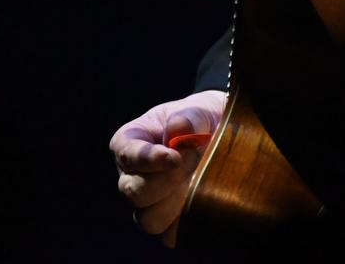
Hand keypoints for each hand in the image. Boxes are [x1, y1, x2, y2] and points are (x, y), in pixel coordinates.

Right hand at [110, 90, 227, 246]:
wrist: (218, 134)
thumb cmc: (199, 119)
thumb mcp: (195, 110)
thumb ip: (186, 117)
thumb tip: (177, 130)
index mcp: (129, 143)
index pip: (126, 155)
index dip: (149, 159)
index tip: (174, 156)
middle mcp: (131, 176)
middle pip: (134, 193)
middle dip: (168, 179)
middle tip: (194, 159)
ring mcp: (146, 203)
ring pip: (148, 219)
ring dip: (178, 201)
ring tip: (199, 179)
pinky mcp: (166, 221)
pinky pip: (169, 234)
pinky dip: (186, 220)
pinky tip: (201, 198)